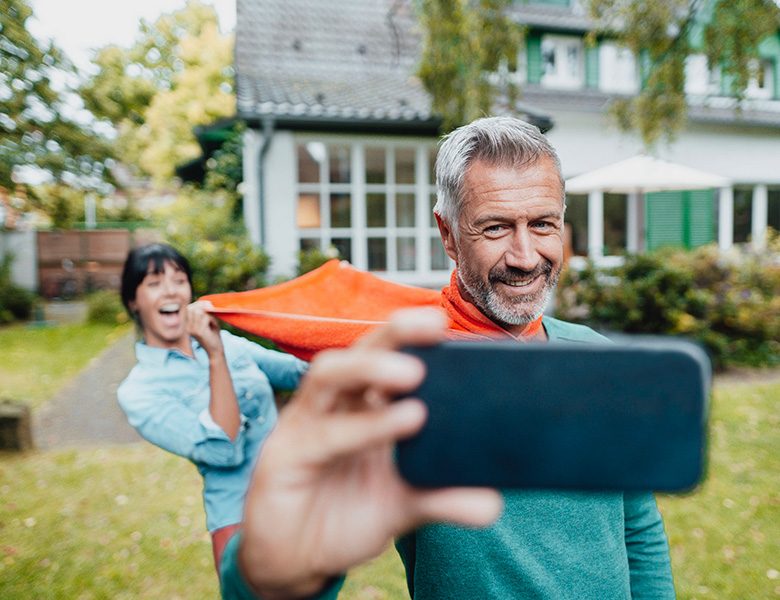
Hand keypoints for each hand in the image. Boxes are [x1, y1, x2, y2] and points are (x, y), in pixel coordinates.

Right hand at [186, 301, 223, 355]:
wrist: (216, 351)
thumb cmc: (213, 335)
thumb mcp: (208, 321)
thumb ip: (205, 313)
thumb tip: (206, 302)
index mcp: (188, 324)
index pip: (188, 308)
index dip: (199, 304)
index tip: (209, 305)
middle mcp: (188, 327)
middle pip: (192, 308)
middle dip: (204, 306)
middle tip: (213, 310)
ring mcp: (192, 329)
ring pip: (199, 311)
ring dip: (209, 313)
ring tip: (213, 320)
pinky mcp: (199, 332)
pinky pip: (205, 318)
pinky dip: (212, 319)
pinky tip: (214, 325)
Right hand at [238, 308, 502, 598]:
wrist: (295, 563)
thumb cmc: (345, 517)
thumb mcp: (402, 507)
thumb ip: (443, 498)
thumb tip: (494, 502)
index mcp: (361, 406)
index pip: (384, 355)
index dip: (413, 335)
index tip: (449, 326)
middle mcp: (333, 406)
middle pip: (358, 350)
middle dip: (394, 332)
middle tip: (434, 326)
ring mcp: (304, 426)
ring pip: (330, 375)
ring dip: (371, 366)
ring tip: (414, 373)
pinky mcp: (284, 457)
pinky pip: (324, 434)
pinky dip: (364, 426)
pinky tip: (404, 421)